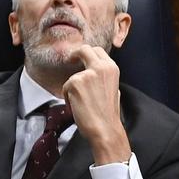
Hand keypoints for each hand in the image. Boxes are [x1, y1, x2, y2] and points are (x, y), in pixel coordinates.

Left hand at [63, 45, 131, 164]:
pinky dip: (68, 97)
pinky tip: (78, 106)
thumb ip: (102, 76)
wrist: (105, 128)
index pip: (97, 50)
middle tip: (70, 61)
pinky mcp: (74, 82)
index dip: (86, 53)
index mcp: (112, 69)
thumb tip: (92, 70)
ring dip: (72, 88)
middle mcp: (100, 67)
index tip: (79, 58)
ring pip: (72, 76)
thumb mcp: (112, 88)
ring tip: (83, 103)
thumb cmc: (107, 113)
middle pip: (84, 49)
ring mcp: (86, 74)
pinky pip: (66, 87)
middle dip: (75, 54)